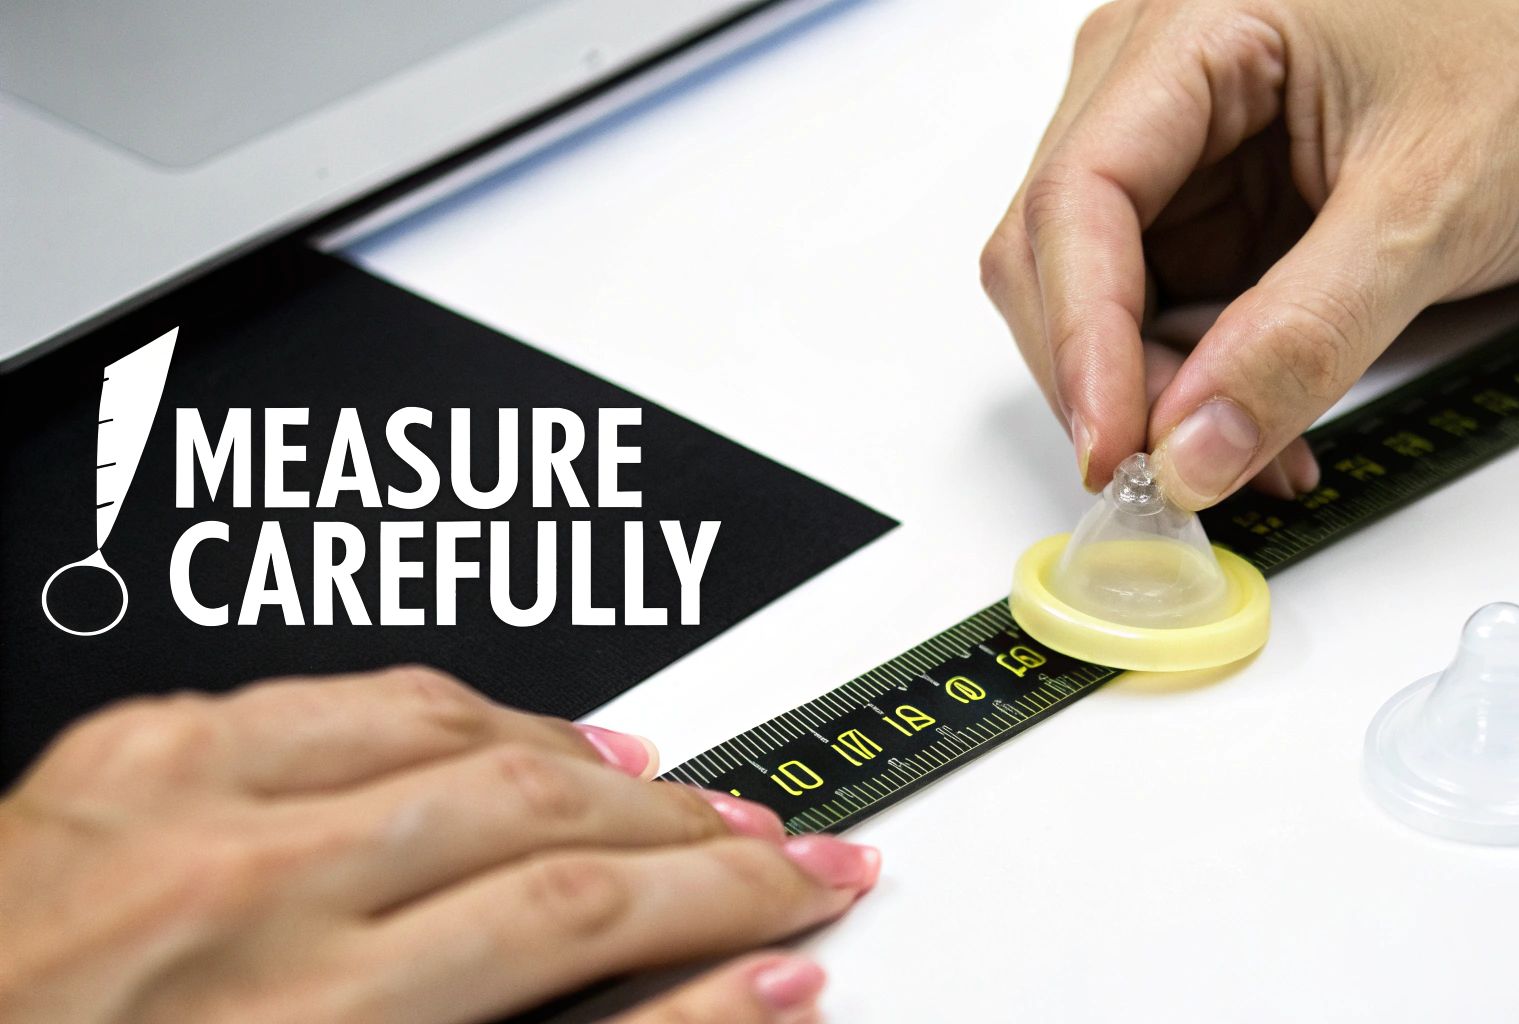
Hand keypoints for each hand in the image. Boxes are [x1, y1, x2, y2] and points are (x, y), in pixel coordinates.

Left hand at [0, 667, 877, 1023]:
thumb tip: (733, 1002)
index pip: (578, 921)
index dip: (723, 902)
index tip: (800, 900)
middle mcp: (242, 893)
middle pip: (543, 819)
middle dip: (695, 834)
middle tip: (782, 844)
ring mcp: (180, 802)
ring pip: (460, 734)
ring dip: (598, 768)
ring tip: (682, 798)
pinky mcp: (133, 751)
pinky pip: (339, 692)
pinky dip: (460, 710)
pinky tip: (520, 733)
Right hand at [983, 0, 1518, 506]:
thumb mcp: (1432, 205)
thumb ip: (1304, 336)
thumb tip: (1194, 450)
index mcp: (1196, 27)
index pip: (1080, 192)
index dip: (1081, 335)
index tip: (1117, 449)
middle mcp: (1156, 77)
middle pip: (1055, 249)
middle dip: (1104, 376)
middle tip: (1172, 479)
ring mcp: (1175, 147)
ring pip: (1087, 294)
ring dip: (1146, 394)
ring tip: (1244, 455)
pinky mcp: (1204, 207)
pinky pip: (1150, 313)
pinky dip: (1184, 386)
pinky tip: (1249, 424)